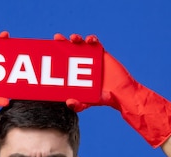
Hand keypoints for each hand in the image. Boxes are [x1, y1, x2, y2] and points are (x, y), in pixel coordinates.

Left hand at [55, 33, 170, 146]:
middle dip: (62, 43)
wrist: (121, 93)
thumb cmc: (103, 99)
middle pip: (68, 50)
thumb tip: (68, 102)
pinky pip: (95, 43)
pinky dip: (91, 39)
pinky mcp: (101, 54)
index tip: (49, 49)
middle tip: (57, 38)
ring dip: (75, 39)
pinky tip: (90, 40)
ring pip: (80, 44)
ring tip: (74, 38)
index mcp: (73, 74)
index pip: (62, 62)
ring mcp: (90, 58)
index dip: (55, 55)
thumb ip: (79, 105)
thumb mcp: (88, 103)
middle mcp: (80, 64)